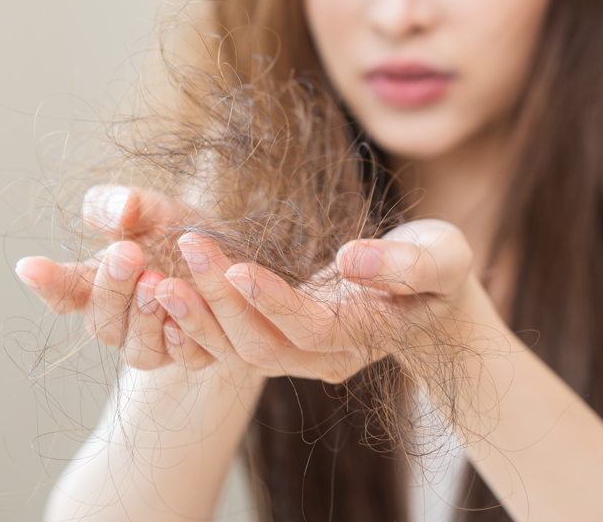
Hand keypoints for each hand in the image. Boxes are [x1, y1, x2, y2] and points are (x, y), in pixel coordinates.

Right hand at [14, 185, 207, 370]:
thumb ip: (128, 204)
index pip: (64, 292)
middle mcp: (124, 321)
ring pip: (139, 350)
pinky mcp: (197, 354)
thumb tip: (119, 212)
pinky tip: (187, 316)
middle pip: (101, 322)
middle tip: (127, 253)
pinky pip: (185, 358)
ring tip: (157, 280)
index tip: (30, 266)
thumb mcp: (158, 208)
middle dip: (111, 288)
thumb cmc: (187, 232)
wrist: (239, 256)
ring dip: (145, 317)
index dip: (47, 283)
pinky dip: (184, 341)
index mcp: (102, 284)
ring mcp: (158, 343)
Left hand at [158, 219, 482, 382]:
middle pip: (264, 345)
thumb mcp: (441, 257)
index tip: (236, 265)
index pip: (311, 328)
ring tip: (161, 277)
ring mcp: (301, 352)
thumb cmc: (440, 267)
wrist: (429, 290)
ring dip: (200, 317)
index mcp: (365, 336)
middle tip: (188, 247)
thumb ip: (405, 264)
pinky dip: (199, 323)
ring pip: (239, 351)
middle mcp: (326, 356)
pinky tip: (169, 293)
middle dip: (222, 302)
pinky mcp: (282, 336)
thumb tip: (351, 259)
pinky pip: (232, 343)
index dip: (272, 301)